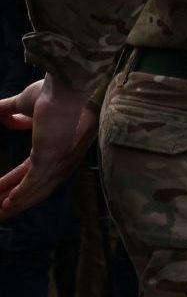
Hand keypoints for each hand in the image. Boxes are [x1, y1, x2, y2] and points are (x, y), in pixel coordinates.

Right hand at [0, 77, 99, 219]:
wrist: (69, 84)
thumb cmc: (56, 91)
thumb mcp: (25, 104)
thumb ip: (10, 111)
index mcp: (59, 148)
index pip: (36, 172)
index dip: (17, 184)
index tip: (2, 193)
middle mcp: (63, 159)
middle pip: (37, 187)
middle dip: (16, 200)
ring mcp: (59, 159)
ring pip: (36, 188)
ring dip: (16, 202)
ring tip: (0, 212)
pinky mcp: (52, 156)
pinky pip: (35, 181)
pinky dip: (22, 193)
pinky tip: (8, 202)